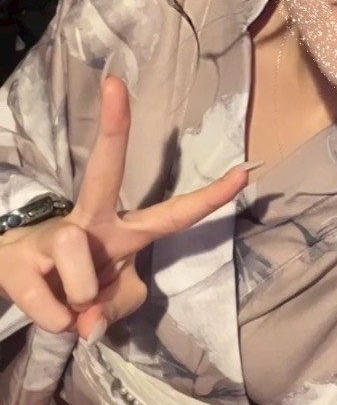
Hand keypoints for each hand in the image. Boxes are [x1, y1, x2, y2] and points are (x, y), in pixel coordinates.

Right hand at [0, 76, 252, 339]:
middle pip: (104, 170)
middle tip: (115, 83)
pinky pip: (50, 302)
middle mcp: (94, 221)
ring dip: (80, 294)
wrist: (19, 284)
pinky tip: (51, 312)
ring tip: (71, 306)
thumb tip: (87, 321)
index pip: (174, 214)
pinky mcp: (20, 259)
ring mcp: (54, 234)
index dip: (209, 197)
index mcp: (126, 232)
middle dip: (113, 128)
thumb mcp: (111, 303)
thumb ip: (112, 309)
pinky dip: (56, 320)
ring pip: (75, 253)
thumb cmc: (79, 285)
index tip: (244, 171)